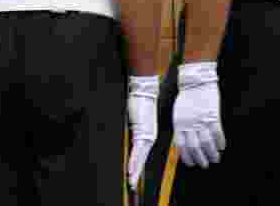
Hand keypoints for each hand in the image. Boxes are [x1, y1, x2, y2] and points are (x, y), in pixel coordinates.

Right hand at [127, 75, 160, 191]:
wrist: (145, 92)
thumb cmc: (142, 104)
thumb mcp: (140, 119)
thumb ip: (139, 128)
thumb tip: (137, 132)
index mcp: (148, 135)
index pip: (142, 155)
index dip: (138, 167)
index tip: (134, 178)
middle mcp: (148, 137)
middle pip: (141, 159)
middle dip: (136, 174)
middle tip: (133, 186)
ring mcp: (145, 136)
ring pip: (139, 158)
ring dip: (135, 171)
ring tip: (132, 182)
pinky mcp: (141, 132)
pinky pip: (137, 150)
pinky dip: (134, 160)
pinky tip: (131, 169)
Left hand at [173, 62, 224, 168]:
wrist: (196, 81)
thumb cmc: (187, 96)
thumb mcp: (179, 112)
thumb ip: (181, 126)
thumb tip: (184, 141)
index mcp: (179, 124)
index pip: (182, 146)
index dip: (187, 157)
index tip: (191, 164)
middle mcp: (190, 124)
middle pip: (195, 147)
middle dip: (200, 158)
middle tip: (205, 164)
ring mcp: (202, 120)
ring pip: (207, 142)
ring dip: (212, 152)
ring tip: (215, 158)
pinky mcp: (213, 115)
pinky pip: (217, 132)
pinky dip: (220, 141)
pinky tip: (222, 146)